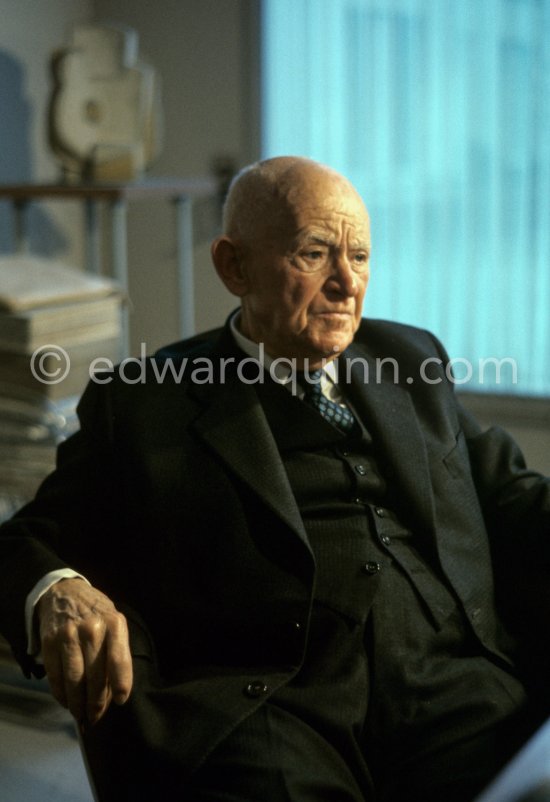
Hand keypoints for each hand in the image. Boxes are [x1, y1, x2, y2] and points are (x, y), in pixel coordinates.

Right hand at [37, 578, 132, 726]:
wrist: (64, 592)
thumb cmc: (96, 613)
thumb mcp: (114, 622)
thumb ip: (116, 651)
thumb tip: (114, 692)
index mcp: (114, 623)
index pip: (119, 660)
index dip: (120, 684)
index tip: (120, 701)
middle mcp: (92, 628)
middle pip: (95, 676)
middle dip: (96, 702)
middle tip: (96, 717)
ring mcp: (69, 634)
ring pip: (74, 680)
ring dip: (77, 703)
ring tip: (81, 715)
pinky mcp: (50, 641)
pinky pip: (55, 675)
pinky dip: (60, 693)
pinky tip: (66, 701)